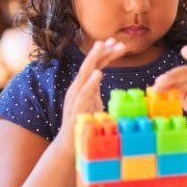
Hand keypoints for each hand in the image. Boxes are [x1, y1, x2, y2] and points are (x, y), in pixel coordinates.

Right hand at [55, 38, 126, 154]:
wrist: (69, 146)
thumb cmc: (82, 123)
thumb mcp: (92, 103)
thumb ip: (96, 90)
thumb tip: (104, 78)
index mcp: (83, 86)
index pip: (95, 66)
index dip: (105, 54)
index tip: (117, 43)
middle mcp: (77, 88)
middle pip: (90, 65)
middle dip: (102, 51)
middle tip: (115, 40)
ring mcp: (75, 98)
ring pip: (85, 74)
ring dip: (95, 59)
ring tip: (103, 46)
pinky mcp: (76, 109)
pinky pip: (84, 94)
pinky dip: (91, 83)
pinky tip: (99, 73)